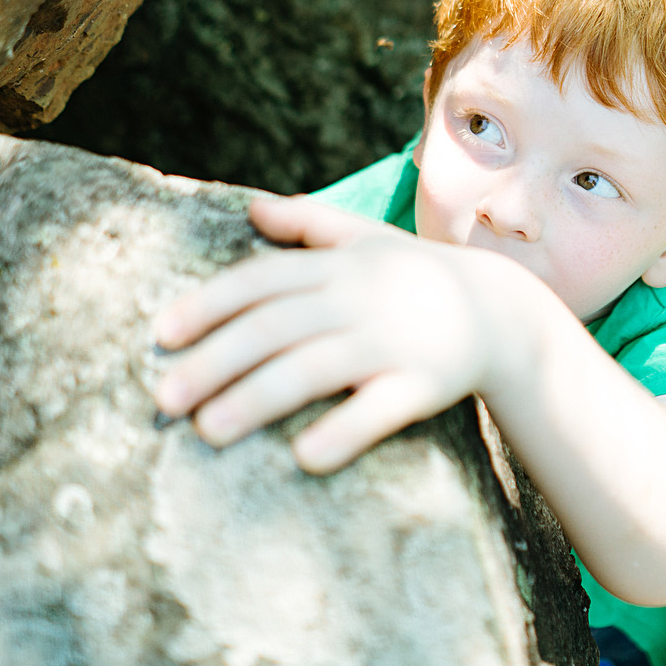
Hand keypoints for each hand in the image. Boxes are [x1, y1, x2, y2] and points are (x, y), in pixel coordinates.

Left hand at [151, 193, 511, 472]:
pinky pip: (379, 410)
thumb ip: (308, 222)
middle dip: (216, 360)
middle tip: (164, 397)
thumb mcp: (367, 240)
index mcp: (339, 266)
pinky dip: (343, 431)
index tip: (161, 333)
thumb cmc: (417, 276)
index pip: (262, 280)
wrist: (503, 312)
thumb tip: (250, 207)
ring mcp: (393, 342)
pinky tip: (304, 458)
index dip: (210, 304)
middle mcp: (360, 300)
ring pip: (315, 368)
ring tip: (208, 430)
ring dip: (258, 398)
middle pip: (276, 327)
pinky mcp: (424, 385)